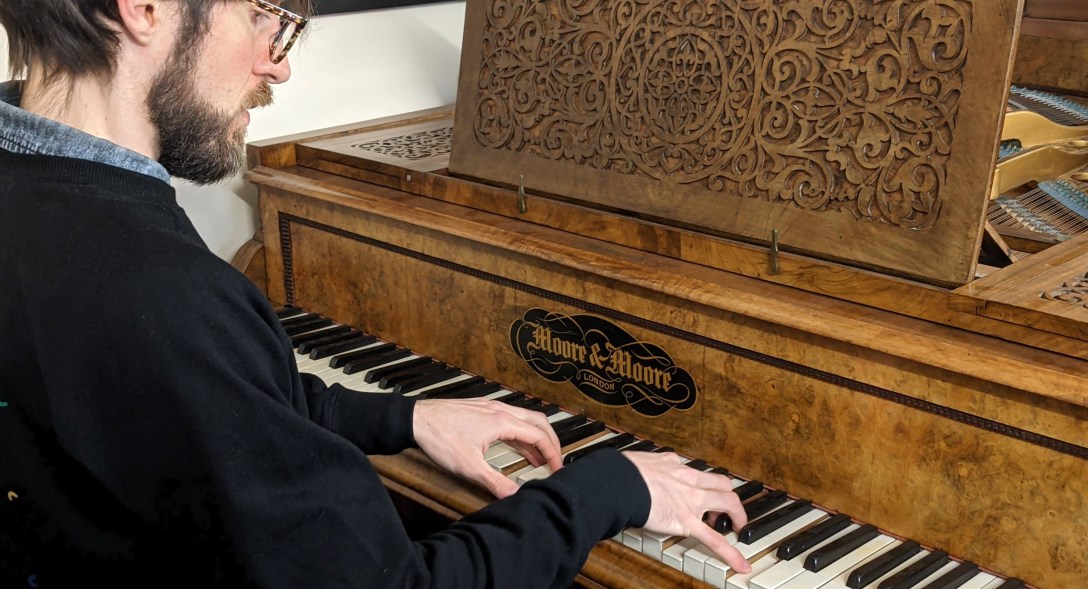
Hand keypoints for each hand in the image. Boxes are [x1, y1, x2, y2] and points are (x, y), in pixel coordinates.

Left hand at [413, 398, 562, 498]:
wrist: (415, 419)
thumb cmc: (439, 438)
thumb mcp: (469, 466)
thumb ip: (495, 482)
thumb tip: (515, 495)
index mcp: (503, 421)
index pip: (539, 436)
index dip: (553, 454)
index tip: (558, 469)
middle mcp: (501, 410)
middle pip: (538, 422)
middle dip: (551, 442)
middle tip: (556, 461)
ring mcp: (491, 408)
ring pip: (524, 420)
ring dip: (535, 438)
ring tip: (539, 460)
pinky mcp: (482, 410)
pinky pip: (511, 420)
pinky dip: (520, 434)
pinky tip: (516, 447)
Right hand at [622, 451, 750, 573]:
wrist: (619, 483)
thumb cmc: (622, 472)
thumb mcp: (639, 461)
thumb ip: (646, 466)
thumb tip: (639, 468)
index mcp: (674, 465)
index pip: (697, 473)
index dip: (703, 483)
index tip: (702, 490)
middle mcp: (688, 480)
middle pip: (722, 484)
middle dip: (729, 496)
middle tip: (728, 510)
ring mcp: (691, 501)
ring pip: (728, 503)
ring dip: (738, 516)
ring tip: (738, 528)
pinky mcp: (686, 522)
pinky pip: (714, 539)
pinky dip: (730, 553)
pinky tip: (740, 564)